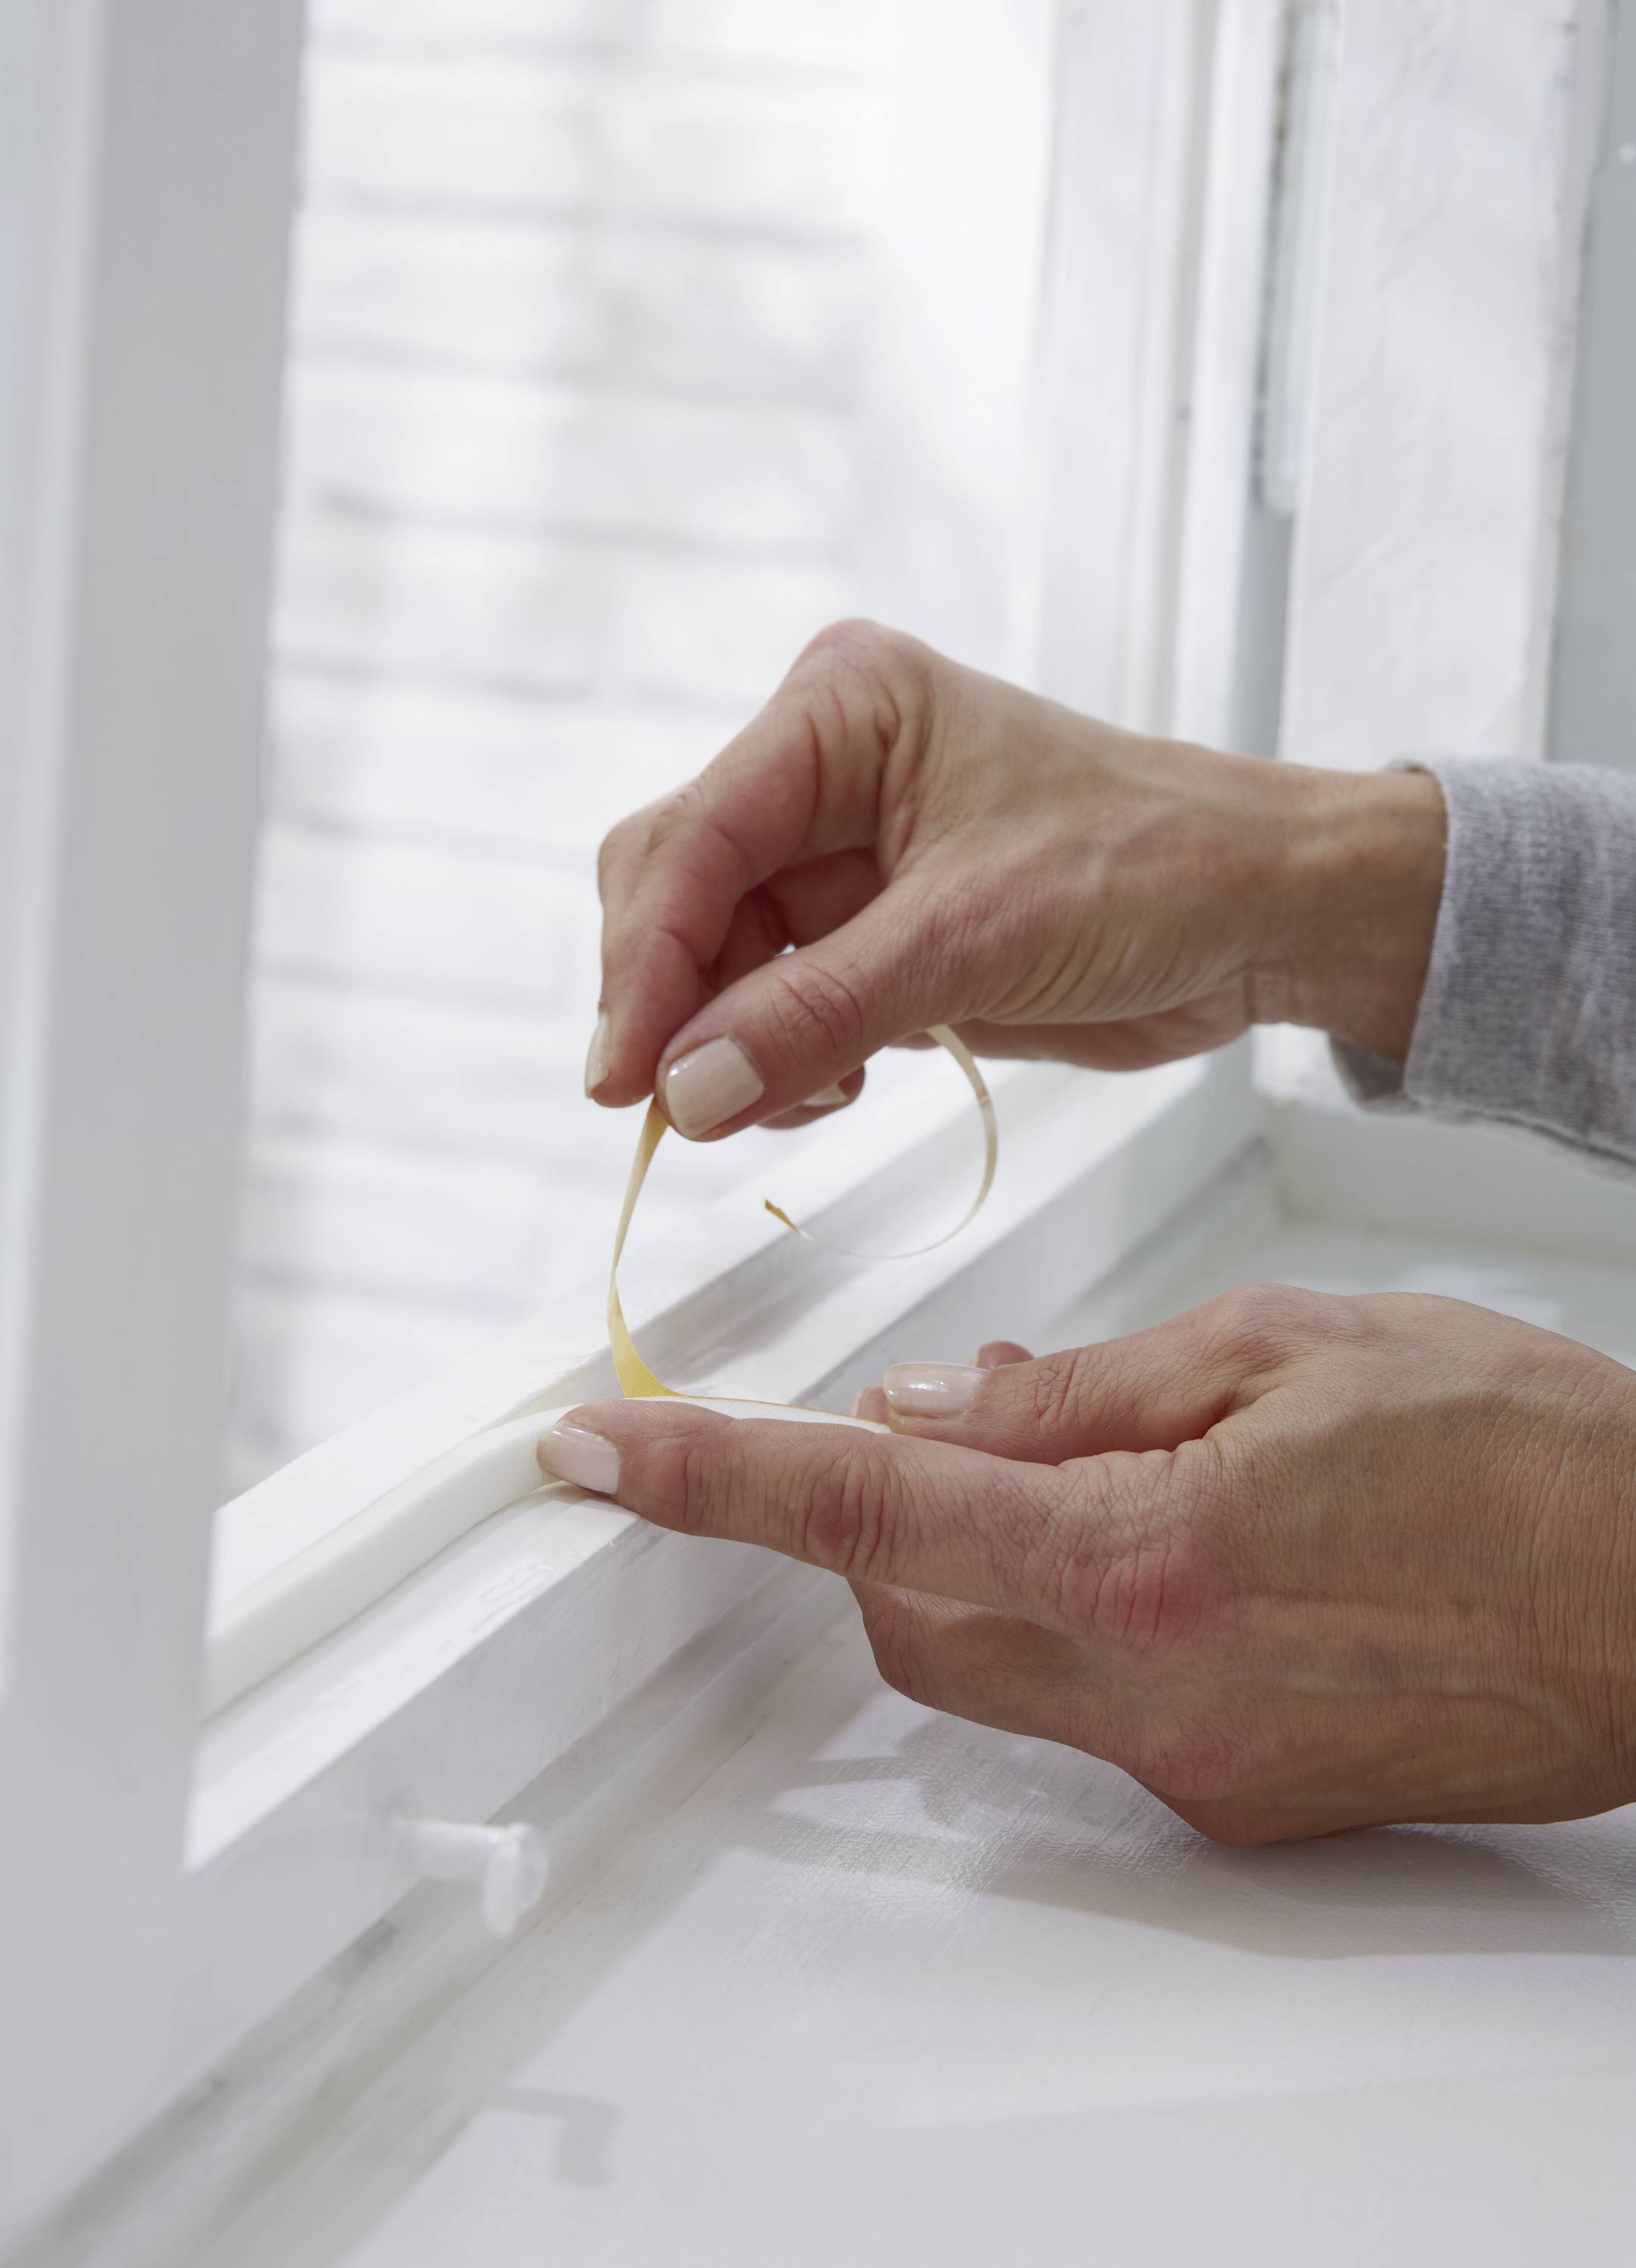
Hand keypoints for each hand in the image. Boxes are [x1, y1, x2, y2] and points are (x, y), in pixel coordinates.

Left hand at [537, 1291, 1635, 1842]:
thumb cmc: (1512, 1450)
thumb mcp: (1281, 1345)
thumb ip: (1080, 1389)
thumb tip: (927, 1408)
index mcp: (1144, 1557)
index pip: (865, 1515)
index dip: (712, 1482)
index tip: (597, 1457)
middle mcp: (1148, 1691)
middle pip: (904, 1608)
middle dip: (873, 1512)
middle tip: (937, 1413)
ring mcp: (1189, 1764)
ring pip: (989, 1660)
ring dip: (978, 1557)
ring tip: (1092, 1458)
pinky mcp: (1235, 1796)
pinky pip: (1088, 1702)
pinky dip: (1074, 1609)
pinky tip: (1171, 1536)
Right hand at [585, 620, 1445, 1136]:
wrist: (1266, 913)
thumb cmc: (1154, 868)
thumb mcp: (975, 939)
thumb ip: (816, 1015)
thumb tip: (683, 1090)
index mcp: (840, 711)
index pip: (689, 839)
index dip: (643, 964)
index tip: (621, 1079)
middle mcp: (822, 770)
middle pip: (675, 894)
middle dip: (676, 1005)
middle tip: (684, 1111)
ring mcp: (839, 856)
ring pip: (712, 963)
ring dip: (729, 1047)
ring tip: (807, 1096)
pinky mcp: (867, 932)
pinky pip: (770, 1004)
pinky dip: (776, 1062)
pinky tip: (831, 1087)